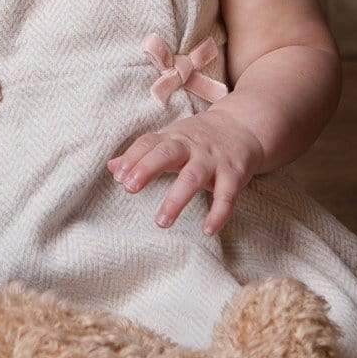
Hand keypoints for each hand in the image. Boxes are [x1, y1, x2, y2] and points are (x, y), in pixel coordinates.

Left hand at [106, 112, 264, 235]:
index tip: (119, 176)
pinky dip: (218, 213)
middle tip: (130, 188)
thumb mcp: (171, 140)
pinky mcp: (234, 174)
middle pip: (168, 154)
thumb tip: (112, 167)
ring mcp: (213, 160)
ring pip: (193, 177)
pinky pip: (226, 195)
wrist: (244, 126)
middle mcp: (192, 147)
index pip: (149, 143)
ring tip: (161, 222)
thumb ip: (143, 155)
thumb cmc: (199, 139)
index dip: (133, 157)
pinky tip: (208, 230)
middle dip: (148, 168)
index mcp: (174, 138)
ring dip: (177, 199)